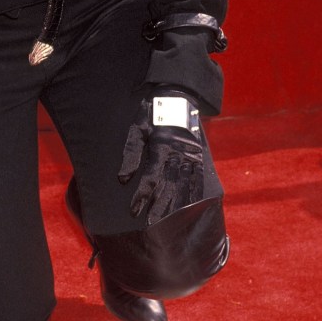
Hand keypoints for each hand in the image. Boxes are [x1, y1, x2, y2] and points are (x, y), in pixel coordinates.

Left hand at [119, 95, 203, 224]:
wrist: (177, 97)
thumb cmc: (152, 113)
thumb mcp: (137, 128)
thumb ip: (130, 154)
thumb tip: (123, 179)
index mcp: (161, 148)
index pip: (151, 179)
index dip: (142, 196)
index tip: (134, 210)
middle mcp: (178, 155)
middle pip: (168, 186)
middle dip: (158, 206)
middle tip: (150, 223)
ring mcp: (190, 156)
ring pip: (183, 185)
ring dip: (176, 205)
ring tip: (168, 221)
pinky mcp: (198, 155)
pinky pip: (198, 178)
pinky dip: (194, 193)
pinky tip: (190, 206)